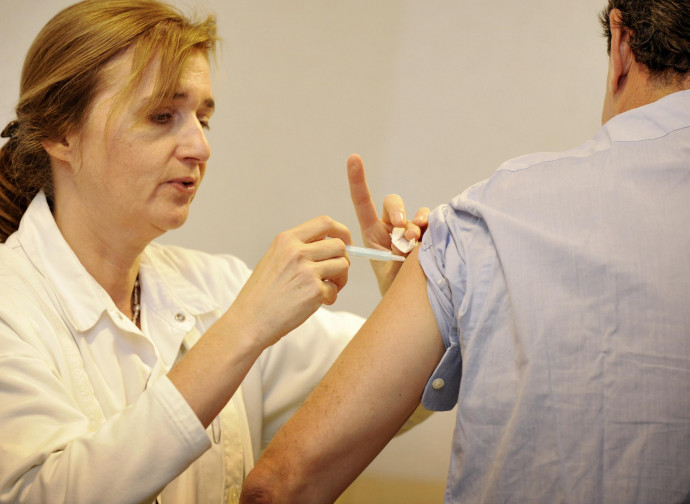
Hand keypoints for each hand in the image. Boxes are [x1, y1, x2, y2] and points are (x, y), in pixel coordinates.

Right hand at [228, 216, 351, 349]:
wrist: (249, 321)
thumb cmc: (260, 295)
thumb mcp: (273, 259)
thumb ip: (297, 249)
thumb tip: (328, 247)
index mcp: (286, 240)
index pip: (324, 223)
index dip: (341, 231)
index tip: (346, 242)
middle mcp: (297, 251)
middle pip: (339, 245)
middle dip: (343, 259)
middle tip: (335, 274)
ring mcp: (306, 270)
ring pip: (343, 265)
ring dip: (340, 279)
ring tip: (326, 289)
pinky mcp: (314, 291)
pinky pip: (335, 290)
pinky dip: (330, 298)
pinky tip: (316, 303)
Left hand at [347, 153, 428, 294]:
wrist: (411, 302)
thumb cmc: (393, 285)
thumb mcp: (384, 267)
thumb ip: (391, 249)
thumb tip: (410, 236)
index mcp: (373, 231)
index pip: (363, 201)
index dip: (357, 179)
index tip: (353, 158)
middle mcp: (393, 226)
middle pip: (393, 203)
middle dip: (397, 211)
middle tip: (400, 227)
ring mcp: (414, 230)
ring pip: (417, 214)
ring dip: (417, 225)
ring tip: (415, 244)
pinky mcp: (432, 235)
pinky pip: (435, 222)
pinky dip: (433, 227)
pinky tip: (433, 238)